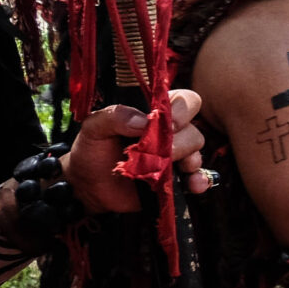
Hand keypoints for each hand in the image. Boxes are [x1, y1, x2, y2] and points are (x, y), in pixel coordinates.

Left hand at [66, 89, 210, 213]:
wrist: (88, 186)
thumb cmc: (92, 150)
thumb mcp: (94, 127)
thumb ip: (115, 116)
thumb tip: (144, 121)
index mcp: (155, 114)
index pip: (184, 101)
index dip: (183, 110)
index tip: (168, 124)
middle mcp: (170, 134)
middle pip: (193, 130)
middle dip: (180, 142)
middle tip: (160, 153)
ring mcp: (176, 158)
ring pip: (197, 153)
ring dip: (188, 161)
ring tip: (169, 170)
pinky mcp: (177, 180)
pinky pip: (199, 178)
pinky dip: (200, 181)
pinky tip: (193, 185)